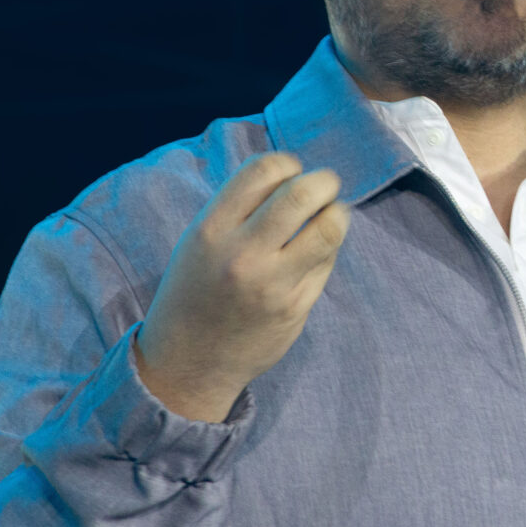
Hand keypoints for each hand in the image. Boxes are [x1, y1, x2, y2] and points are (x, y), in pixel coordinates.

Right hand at [134, 152, 349, 421]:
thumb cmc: (197, 289)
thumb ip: (240, 207)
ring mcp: (272, 284)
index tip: (292, 172)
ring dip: (337, 211)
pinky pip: (326, 262)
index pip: (263, 170)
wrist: (188, 363)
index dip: (287, 163)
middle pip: (301, 194)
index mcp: (211, 230)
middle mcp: (243, 254)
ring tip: (331, 212)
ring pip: (328, 227)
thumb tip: (293, 175)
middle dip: (324, 181)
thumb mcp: (200, 240)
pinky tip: (318, 248)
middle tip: (326, 185)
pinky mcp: (296, 307)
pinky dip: (329, 247)